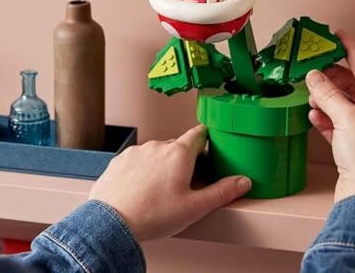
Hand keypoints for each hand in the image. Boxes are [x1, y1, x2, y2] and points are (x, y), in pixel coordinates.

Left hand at [89, 124, 251, 241]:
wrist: (112, 221)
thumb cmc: (152, 215)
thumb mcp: (195, 207)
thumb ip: (222, 192)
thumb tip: (242, 182)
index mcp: (179, 153)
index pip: (199, 133)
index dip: (207, 139)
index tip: (210, 145)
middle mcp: (157, 146)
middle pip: (178, 145)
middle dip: (185, 159)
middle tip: (187, 182)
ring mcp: (137, 151)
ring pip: (157, 152)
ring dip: (162, 165)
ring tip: (161, 191)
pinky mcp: (121, 159)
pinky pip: (138, 159)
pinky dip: (143, 170)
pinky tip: (142, 189)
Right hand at [306, 29, 354, 202]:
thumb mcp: (349, 119)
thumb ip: (329, 95)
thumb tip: (315, 77)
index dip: (350, 48)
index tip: (337, 35)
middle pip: (351, 85)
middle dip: (329, 78)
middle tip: (311, 69)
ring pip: (341, 103)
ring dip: (323, 99)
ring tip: (310, 95)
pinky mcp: (352, 145)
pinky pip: (335, 123)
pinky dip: (323, 118)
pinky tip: (314, 116)